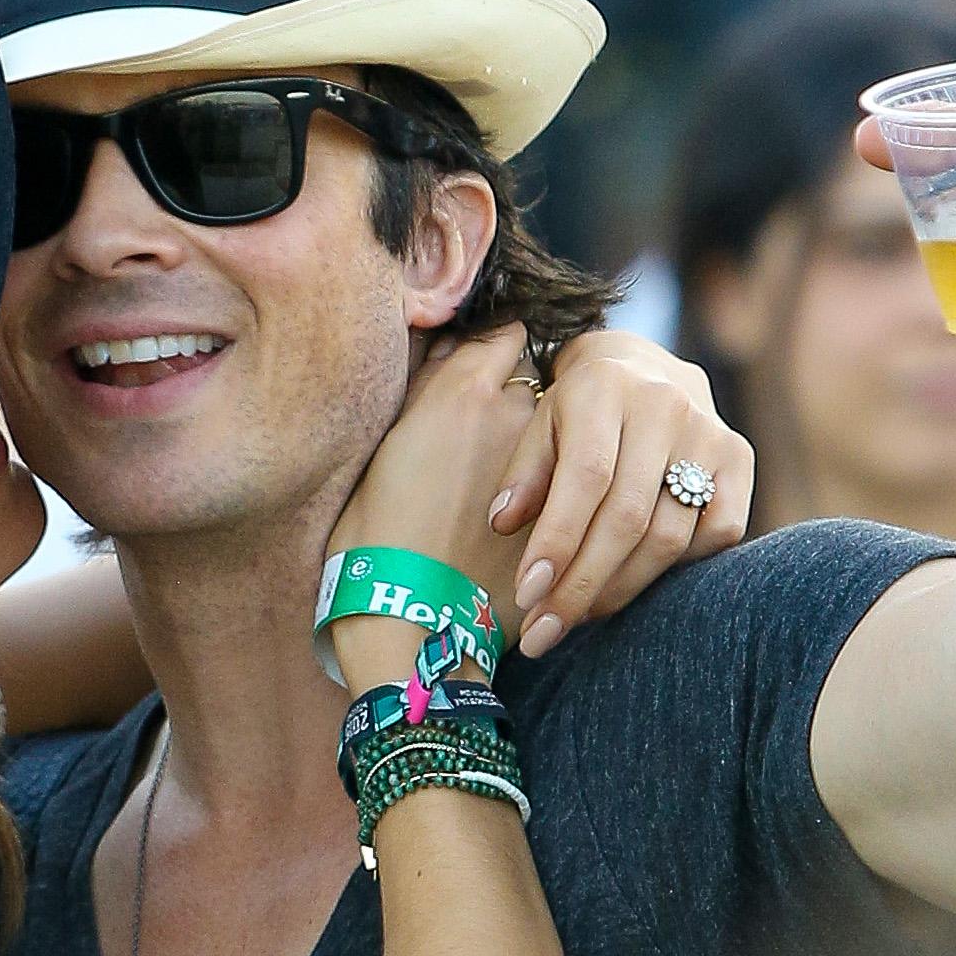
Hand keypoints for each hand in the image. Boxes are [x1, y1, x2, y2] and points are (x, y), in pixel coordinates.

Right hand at [328, 328, 547, 683]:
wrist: (409, 618)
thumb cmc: (374, 538)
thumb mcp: (384, 450)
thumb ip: (424, 395)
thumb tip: (448, 359)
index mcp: (461, 392)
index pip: (505, 337)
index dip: (500, 354)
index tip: (494, 368)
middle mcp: (516, 417)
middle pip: (541, 386)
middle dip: (532, 400)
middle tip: (505, 433)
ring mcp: (551, 466)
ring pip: (569, 439)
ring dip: (559, 451)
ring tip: (532, 483)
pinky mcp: (568, 516)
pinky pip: (580, 492)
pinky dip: (571, 498)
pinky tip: (548, 521)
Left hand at [494, 327, 751, 656]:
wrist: (643, 369)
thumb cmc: (577, 410)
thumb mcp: (539, 424)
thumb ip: (523, 473)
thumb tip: (503, 524)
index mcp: (605, 385)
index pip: (585, 478)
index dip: (557, 542)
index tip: (528, 595)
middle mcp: (665, 404)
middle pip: (627, 517)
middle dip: (581, 584)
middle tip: (545, 631)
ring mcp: (710, 431)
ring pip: (668, 535)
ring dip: (620, 588)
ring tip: (578, 616)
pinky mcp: (739, 458)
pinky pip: (716, 533)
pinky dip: (676, 568)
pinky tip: (635, 582)